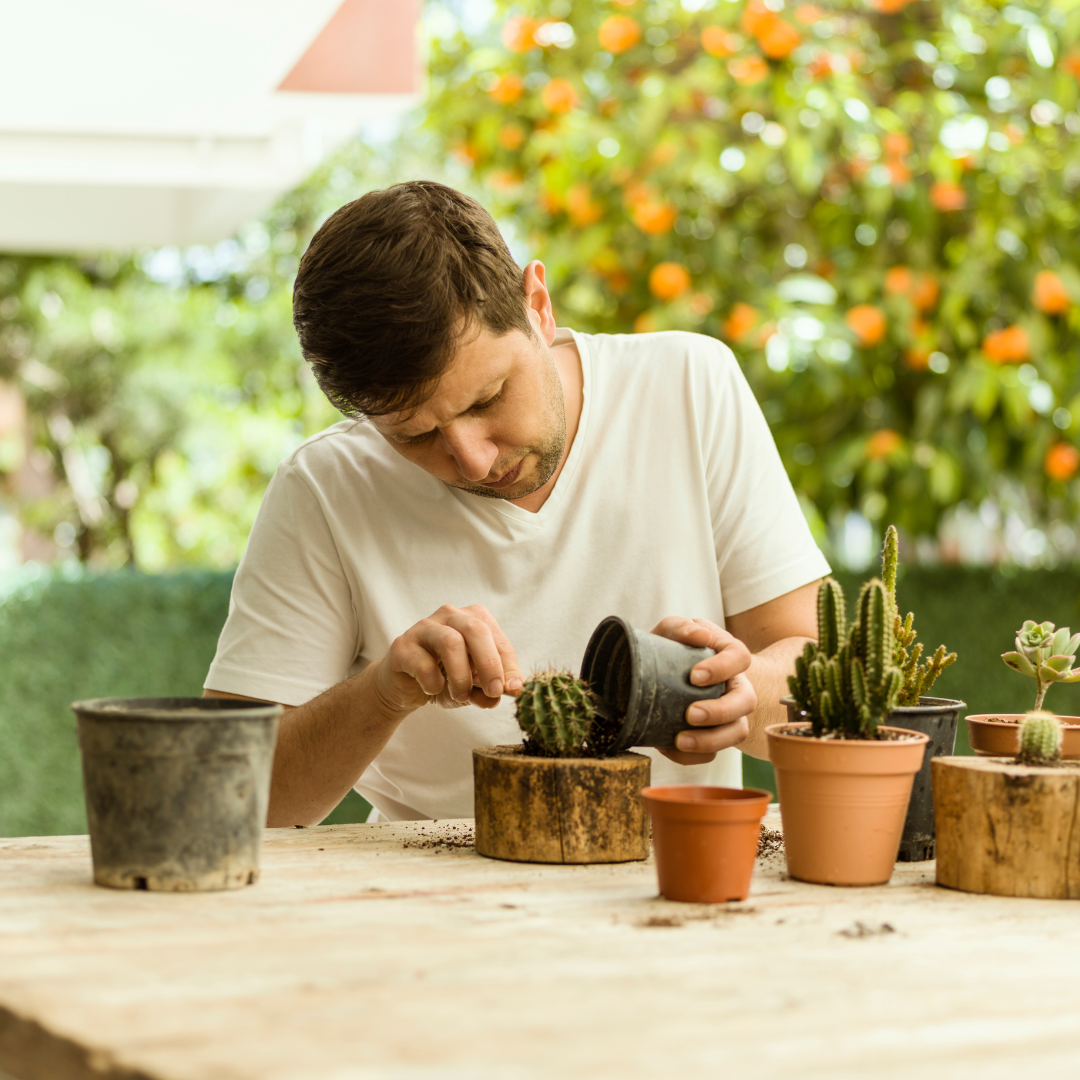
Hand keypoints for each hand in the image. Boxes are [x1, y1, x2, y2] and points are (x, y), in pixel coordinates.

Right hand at [374, 604, 523, 715]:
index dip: (508, 665)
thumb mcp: (473, 686)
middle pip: (476, 630)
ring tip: (460, 694)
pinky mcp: (402, 645)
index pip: (498, 639)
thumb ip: (491, 688)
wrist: (405, 688)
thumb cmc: (444, 679)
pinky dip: (433, 683)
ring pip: (450, 642)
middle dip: (489, 664)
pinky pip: (423, 663)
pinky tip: (433, 690)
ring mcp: (424, 628)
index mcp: (473, 619)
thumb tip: (512, 690)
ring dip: (461, 675)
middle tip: (493, 691)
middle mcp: (450, 616)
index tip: (512, 689)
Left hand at [649, 616, 756, 764]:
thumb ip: (682, 627)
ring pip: (737, 732)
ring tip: (680, 740)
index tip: (694, 676)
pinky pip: (713, 753)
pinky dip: (691, 756)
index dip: (722, 668)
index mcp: (729, 655)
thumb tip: (698, 636)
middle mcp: (736, 686)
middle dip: (720, 711)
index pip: (740, 657)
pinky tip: (668, 748)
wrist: (664, 672)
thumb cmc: (675, 647)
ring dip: (711, 741)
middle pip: (746, 702)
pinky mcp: (715, 736)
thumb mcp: (674, 630)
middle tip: (691, 714)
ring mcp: (730, 714)